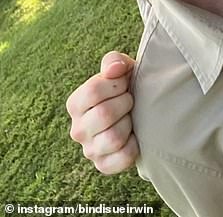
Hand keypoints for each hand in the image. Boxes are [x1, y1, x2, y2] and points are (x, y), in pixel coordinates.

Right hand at [66, 51, 138, 173]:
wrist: (141, 111)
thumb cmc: (127, 87)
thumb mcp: (120, 69)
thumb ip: (113, 62)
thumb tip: (115, 68)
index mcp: (75, 103)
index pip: (93, 91)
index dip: (117, 84)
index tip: (125, 84)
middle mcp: (77, 129)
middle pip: (104, 115)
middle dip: (125, 103)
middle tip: (130, 101)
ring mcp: (89, 150)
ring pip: (113, 138)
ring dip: (130, 124)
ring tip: (131, 118)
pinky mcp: (104, 166)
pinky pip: (122, 157)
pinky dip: (134, 145)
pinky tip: (134, 135)